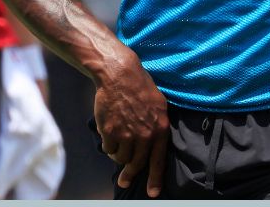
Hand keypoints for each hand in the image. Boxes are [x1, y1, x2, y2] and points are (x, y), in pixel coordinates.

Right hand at [93, 52, 169, 197]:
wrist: (119, 75)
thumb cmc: (140, 88)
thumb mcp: (159, 106)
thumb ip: (158, 127)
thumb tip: (155, 147)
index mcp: (160, 129)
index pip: (158, 161)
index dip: (155, 179)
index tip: (153, 193)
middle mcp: (145, 135)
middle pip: (137, 164)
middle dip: (130, 174)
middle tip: (125, 181)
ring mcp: (126, 134)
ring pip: (121, 158)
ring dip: (119, 154)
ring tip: (118, 141)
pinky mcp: (110, 131)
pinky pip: (108, 148)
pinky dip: (108, 144)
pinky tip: (110, 131)